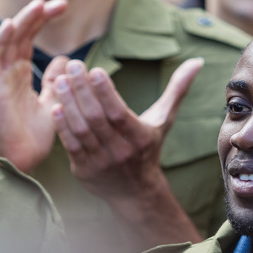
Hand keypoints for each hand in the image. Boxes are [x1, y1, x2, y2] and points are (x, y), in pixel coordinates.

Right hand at [0, 0, 67, 172]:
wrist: (22, 161)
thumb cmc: (34, 135)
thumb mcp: (54, 102)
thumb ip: (57, 82)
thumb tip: (67, 61)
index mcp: (21, 73)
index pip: (30, 38)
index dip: (43, 20)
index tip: (64, 6)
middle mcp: (8, 72)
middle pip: (20, 35)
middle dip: (37, 16)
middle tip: (60, 2)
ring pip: (7, 42)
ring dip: (22, 22)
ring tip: (38, 4)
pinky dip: (1, 41)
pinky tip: (10, 25)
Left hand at [51, 57, 204, 245]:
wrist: (136, 191)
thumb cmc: (149, 146)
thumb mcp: (164, 119)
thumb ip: (177, 89)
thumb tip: (197, 61)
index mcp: (141, 138)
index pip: (120, 113)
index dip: (106, 92)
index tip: (94, 70)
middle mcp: (122, 151)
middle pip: (98, 118)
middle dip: (83, 90)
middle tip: (73, 66)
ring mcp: (101, 162)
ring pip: (82, 130)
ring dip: (69, 104)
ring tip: (60, 80)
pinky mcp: (84, 170)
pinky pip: (71, 146)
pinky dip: (62, 126)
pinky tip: (55, 106)